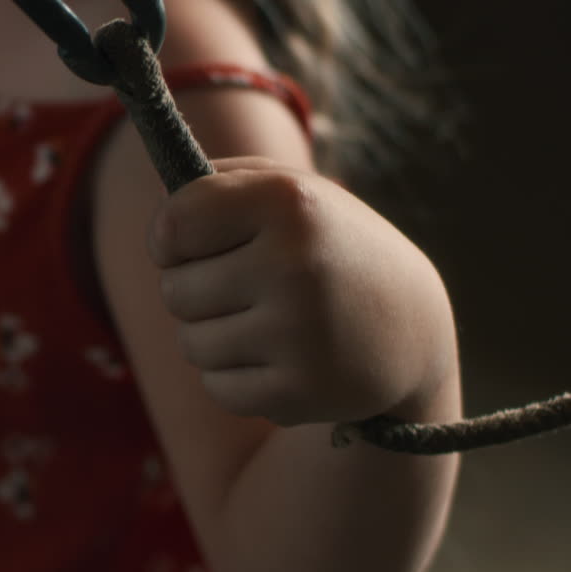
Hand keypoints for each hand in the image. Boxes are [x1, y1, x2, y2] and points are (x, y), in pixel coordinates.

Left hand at [147, 157, 457, 425]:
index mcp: (288, 203)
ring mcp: (299, 332)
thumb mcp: (292, 193)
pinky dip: (233, 377)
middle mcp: (294, 264)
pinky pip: (217, 387)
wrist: (412, 328)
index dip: (168, 239)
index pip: (175, 224)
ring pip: (190, 343)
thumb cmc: (328, 247)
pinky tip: (277, 359)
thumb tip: (158, 203)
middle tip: (240, 287)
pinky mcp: (301, 390)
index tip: (185, 245)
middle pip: (174, 290)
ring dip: (211, 336)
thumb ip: (219, 181)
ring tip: (262, 322)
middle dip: (192, 291)